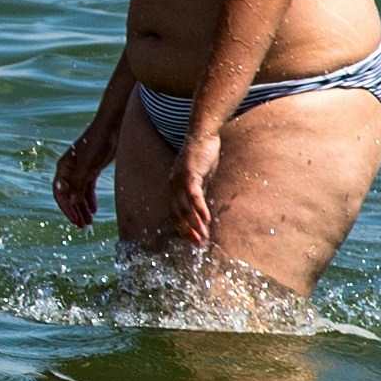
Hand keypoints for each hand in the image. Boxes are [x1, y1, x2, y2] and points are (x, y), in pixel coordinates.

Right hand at [50, 116, 111, 226]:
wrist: (112, 127)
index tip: (74, 220)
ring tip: (90, 222)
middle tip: (83, 226)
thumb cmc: (97, 142)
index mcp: (64, 168)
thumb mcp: (88, 165)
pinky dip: (90, 200)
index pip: (60, 193)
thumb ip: (79, 184)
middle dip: (75, 211)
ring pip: (79, 194)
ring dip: (83, 208)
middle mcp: (70, 170)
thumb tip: (72, 202)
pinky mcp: (92, 170)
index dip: (66, 208)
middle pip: (69, 195)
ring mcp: (81, 170)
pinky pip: (88, 189)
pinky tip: (94, 210)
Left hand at [169, 119, 226, 253]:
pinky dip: (199, 209)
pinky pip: (194, 196)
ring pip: (185, 208)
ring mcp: (180, 180)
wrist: (202, 135)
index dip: (183, 228)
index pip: (175, 213)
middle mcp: (173, 186)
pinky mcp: (190, 175)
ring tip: (203, 237)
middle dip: (188, 231)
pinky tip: (206, 220)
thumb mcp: (200, 177)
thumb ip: (199, 191)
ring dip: (195, 224)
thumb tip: (202, 207)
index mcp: (174, 187)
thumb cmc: (202, 155)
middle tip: (198, 245)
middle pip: (178, 214)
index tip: (192, 241)